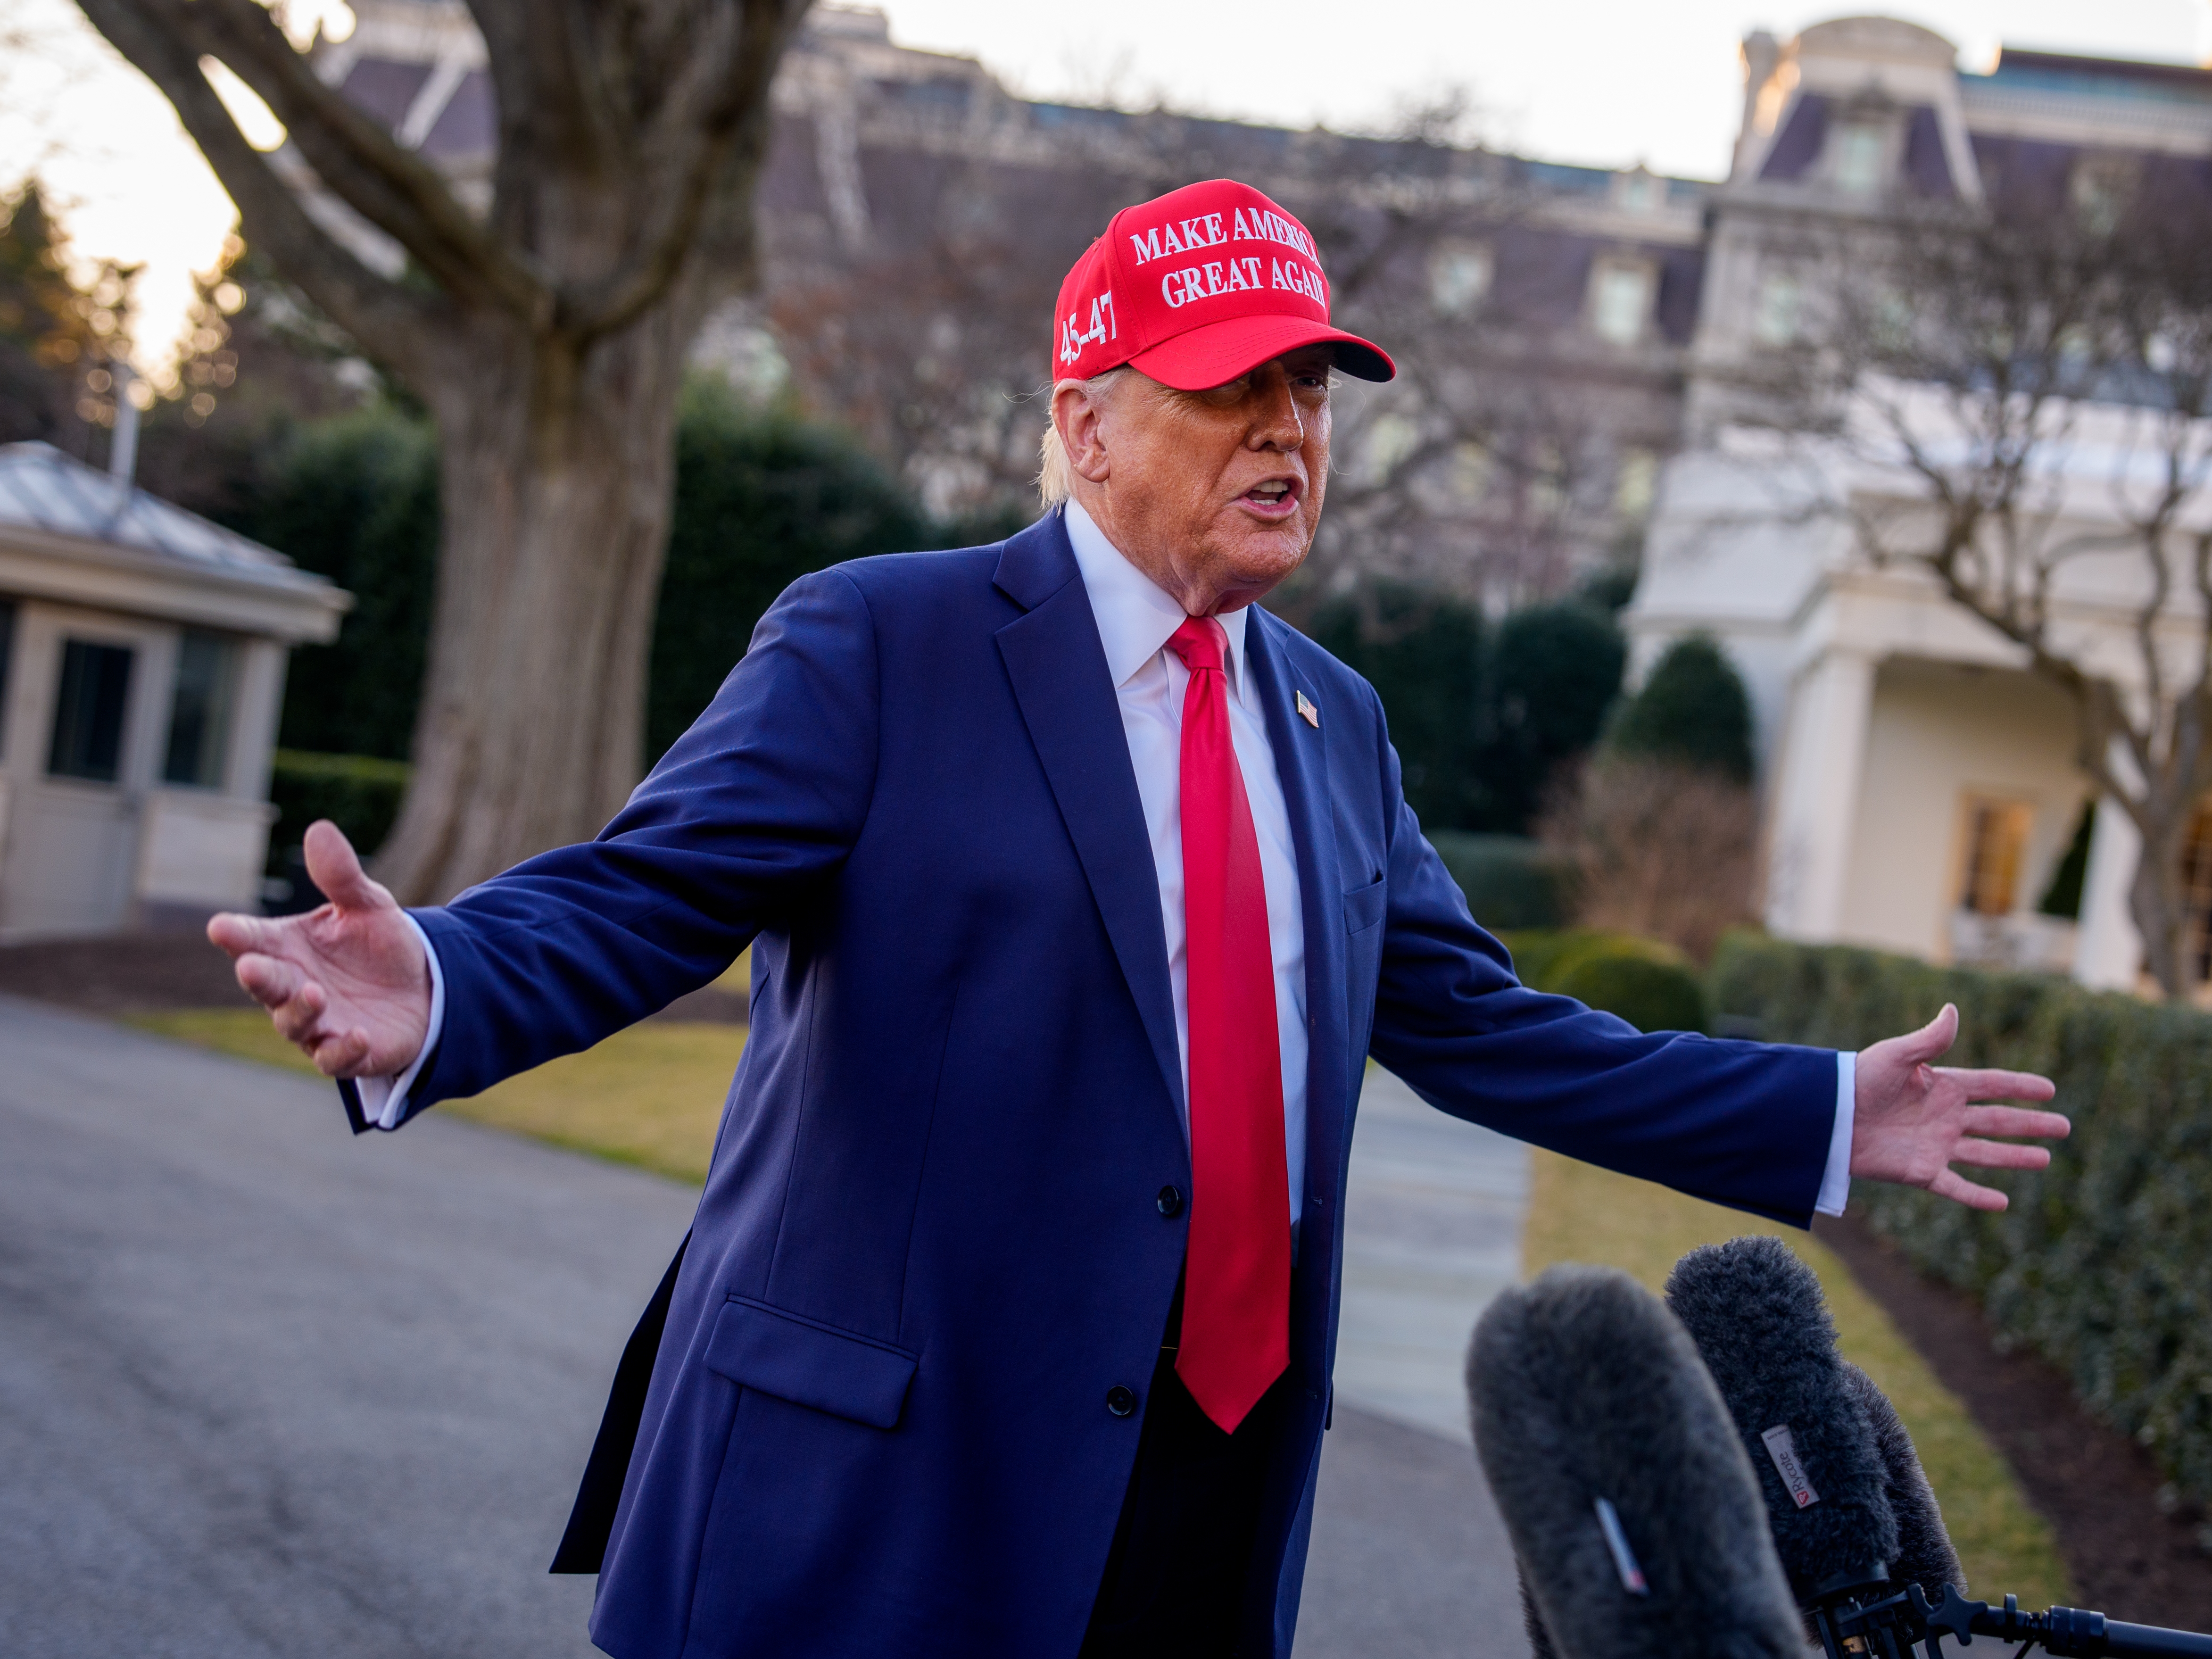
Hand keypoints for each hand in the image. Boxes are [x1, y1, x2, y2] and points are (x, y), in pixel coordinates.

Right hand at [207, 820, 430, 1078]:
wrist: (425, 986)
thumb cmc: (381, 944)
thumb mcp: (368, 904)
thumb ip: (342, 876)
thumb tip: (319, 829)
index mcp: (287, 947)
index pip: (251, 939)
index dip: (235, 934)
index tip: (220, 927)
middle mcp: (292, 986)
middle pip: (265, 983)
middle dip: (258, 976)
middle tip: (253, 967)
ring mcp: (316, 1022)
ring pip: (294, 1024)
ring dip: (300, 1011)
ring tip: (314, 993)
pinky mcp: (345, 1051)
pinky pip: (334, 1058)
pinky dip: (342, 1050)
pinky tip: (358, 1036)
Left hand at [1850, 1003, 2067, 1210]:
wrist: (1828, 1116)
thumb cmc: (1857, 1080)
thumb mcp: (1895, 1056)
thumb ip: (1929, 1040)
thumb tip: (1952, 1009)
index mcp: (1942, 1086)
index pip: (1992, 1085)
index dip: (2020, 1087)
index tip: (2050, 1089)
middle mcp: (1944, 1116)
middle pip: (1997, 1120)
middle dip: (2030, 1124)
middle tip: (2064, 1127)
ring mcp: (1935, 1145)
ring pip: (1985, 1153)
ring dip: (2014, 1157)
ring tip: (2045, 1159)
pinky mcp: (1920, 1171)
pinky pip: (1955, 1187)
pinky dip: (1978, 1196)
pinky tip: (2003, 1202)